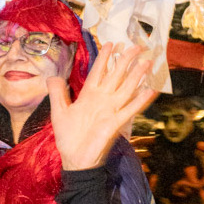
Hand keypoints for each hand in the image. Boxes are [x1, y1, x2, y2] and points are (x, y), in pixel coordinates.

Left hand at [47, 43, 155, 171]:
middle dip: (126, 60)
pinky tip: (150, 90)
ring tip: (147, 62)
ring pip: (126, 88)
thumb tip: (53, 76)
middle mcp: (102, 99)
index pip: (99, 71)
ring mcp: (111, 110)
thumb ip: (57, 93)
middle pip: (117, 75)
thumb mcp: (59, 112)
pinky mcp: (116, 123)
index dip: (104, 57)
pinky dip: (140, 100)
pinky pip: (130, 109)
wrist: (75, 160)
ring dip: (137, 75)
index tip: (111, 43)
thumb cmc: (68, 137)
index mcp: (89, 94)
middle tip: (137, 46)